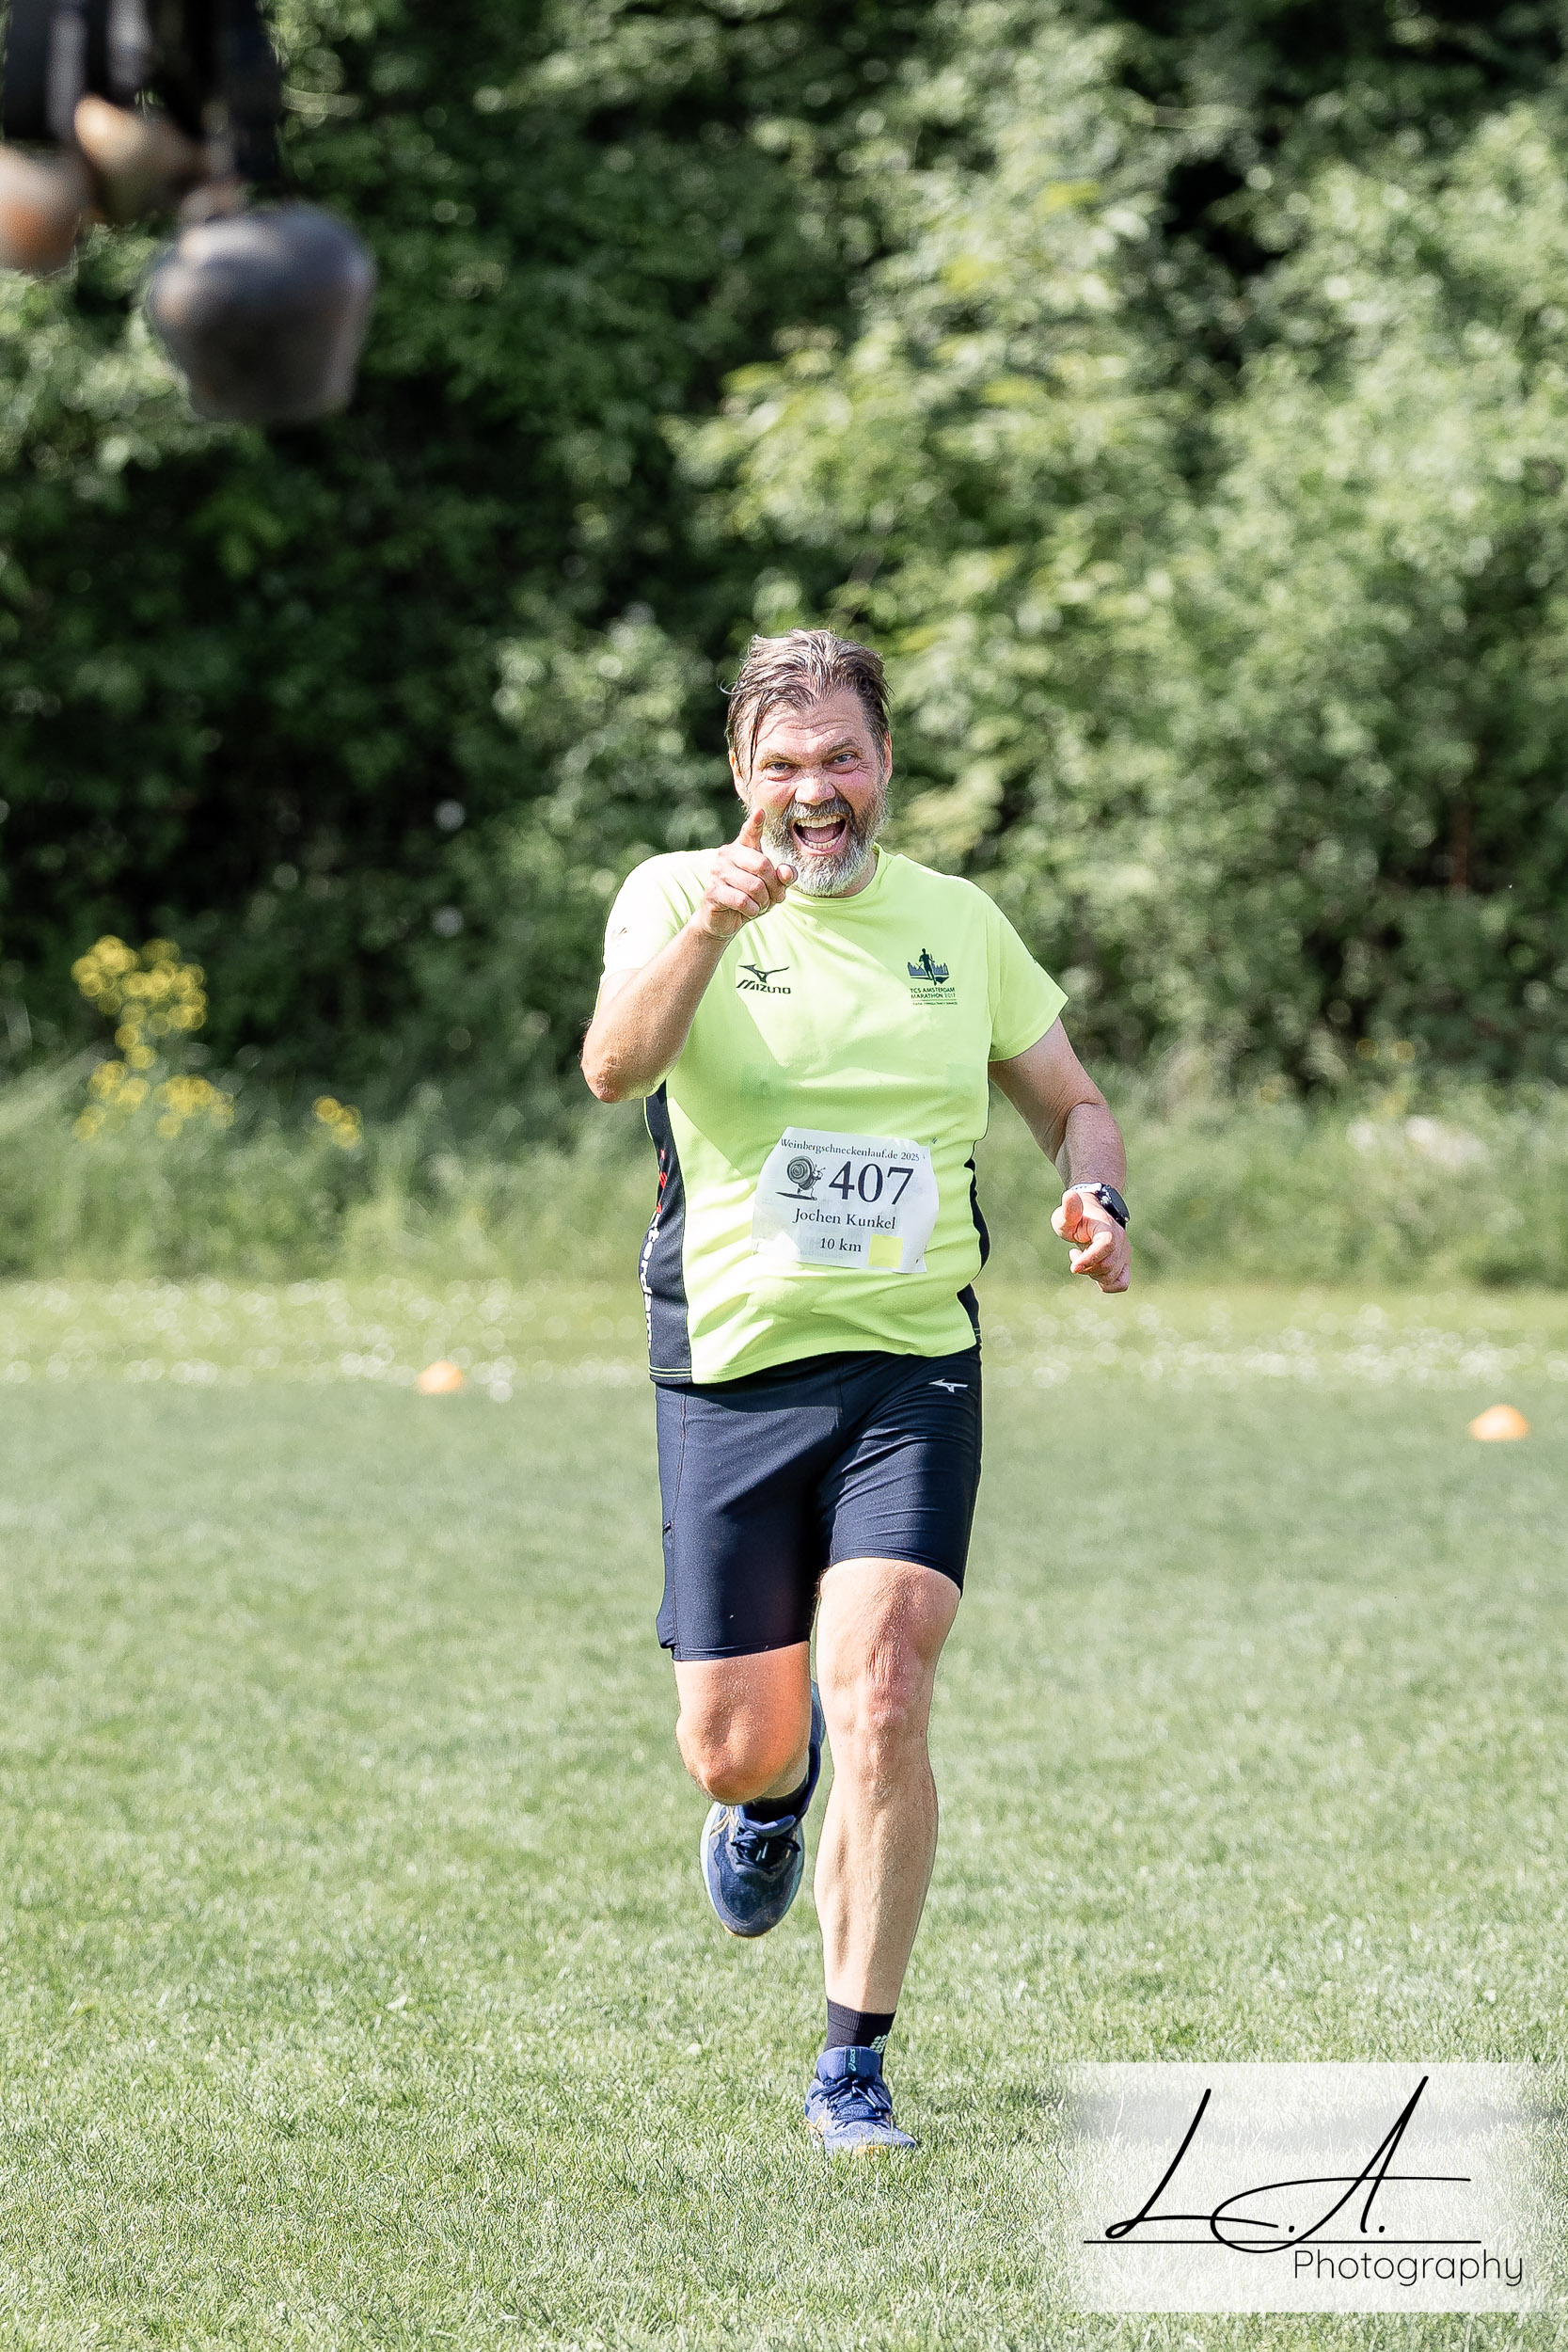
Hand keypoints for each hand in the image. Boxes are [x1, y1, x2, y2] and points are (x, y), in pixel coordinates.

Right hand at [693, 803, 795, 940]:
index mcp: (742, 848)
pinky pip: (743, 901)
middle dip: (775, 887)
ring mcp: (717, 872)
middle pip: (763, 865)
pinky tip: (749, 911)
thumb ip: (783, 877)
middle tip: (775, 898)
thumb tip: (786, 872)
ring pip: (755, 886)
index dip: (755, 823)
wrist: (723, 920)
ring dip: (764, 902)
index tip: (761, 812)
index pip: (750, 832)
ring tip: (759, 905)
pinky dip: (753, 910)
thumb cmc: (749, 898)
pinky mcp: (713, 891)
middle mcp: (727, 854)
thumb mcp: (771, 887)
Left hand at [1052, 1185, 1130, 1292]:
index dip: (1090, 1258)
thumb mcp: (1067, 1214)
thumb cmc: (1077, 1217)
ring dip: (1093, 1274)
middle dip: (1087, 1268)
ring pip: (1112, 1277)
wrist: (1091, 1218)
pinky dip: (1106, 1284)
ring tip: (1083, 1259)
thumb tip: (1070, 1195)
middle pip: (1108, 1266)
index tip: (1073, 1266)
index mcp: (1107, 1228)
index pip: (1107, 1245)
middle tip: (1075, 1255)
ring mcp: (1124, 1254)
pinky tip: (1093, 1272)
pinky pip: (1121, 1284)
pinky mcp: (1123, 1264)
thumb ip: (1069, 1210)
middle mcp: (1121, 1241)